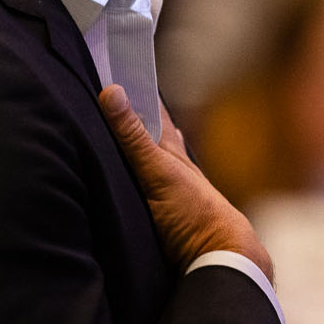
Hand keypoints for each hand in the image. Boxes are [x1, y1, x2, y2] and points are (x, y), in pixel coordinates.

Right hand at [97, 86, 272, 279]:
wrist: (217, 253)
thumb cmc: (194, 209)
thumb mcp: (159, 170)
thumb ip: (134, 136)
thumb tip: (112, 91)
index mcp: (169, 148)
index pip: (151, 109)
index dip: (136, 90)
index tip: (116, 70)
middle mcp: (169, 163)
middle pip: (146, 132)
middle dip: (129, 115)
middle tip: (105, 95)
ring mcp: (166, 187)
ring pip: (144, 158)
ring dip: (129, 145)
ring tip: (109, 128)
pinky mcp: (159, 211)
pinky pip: (139, 184)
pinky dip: (131, 173)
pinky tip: (130, 172)